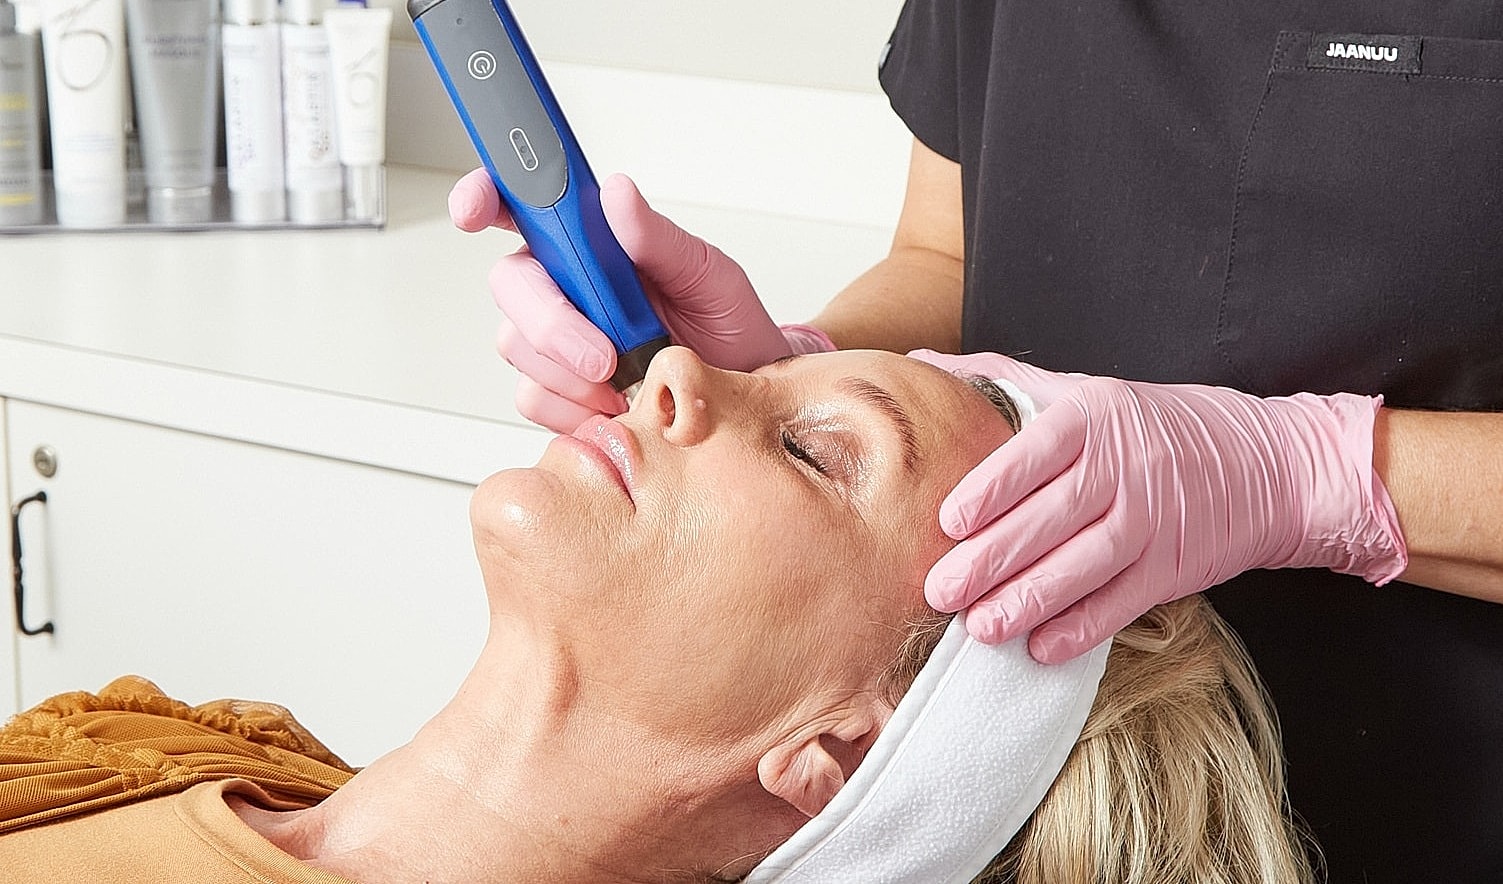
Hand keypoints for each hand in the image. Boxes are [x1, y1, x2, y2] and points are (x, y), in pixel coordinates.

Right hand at [449, 169, 832, 431]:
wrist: (740, 399)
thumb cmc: (726, 328)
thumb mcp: (709, 276)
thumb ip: (659, 238)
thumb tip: (617, 194)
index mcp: (591, 241)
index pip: (521, 204)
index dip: (484, 196)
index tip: (474, 209)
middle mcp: (564, 284)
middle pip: (510, 285)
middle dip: (551, 322)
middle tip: (604, 354)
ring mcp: (554, 339)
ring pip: (516, 344)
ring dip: (569, 370)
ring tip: (626, 380)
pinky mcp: (557, 391)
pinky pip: (535, 397)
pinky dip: (574, 408)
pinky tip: (613, 405)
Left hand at [908, 351, 1407, 662]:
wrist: (1272, 466)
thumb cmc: (1156, 426)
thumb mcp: (1089, 390)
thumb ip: (1005, 380)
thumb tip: (921, 362)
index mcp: (1095, 417)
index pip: (1035, 453)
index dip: (991, 489)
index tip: (948, 521)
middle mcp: (1125, 467)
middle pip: (1051, 517)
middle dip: (992, 559)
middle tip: (940, 590)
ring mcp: (1152, 521)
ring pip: (1083, 566)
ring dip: (1028, 601)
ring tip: (979, 626)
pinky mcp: (1173, 569)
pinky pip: (1121, 603)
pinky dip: (1081, 629)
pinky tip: (1040, 647)